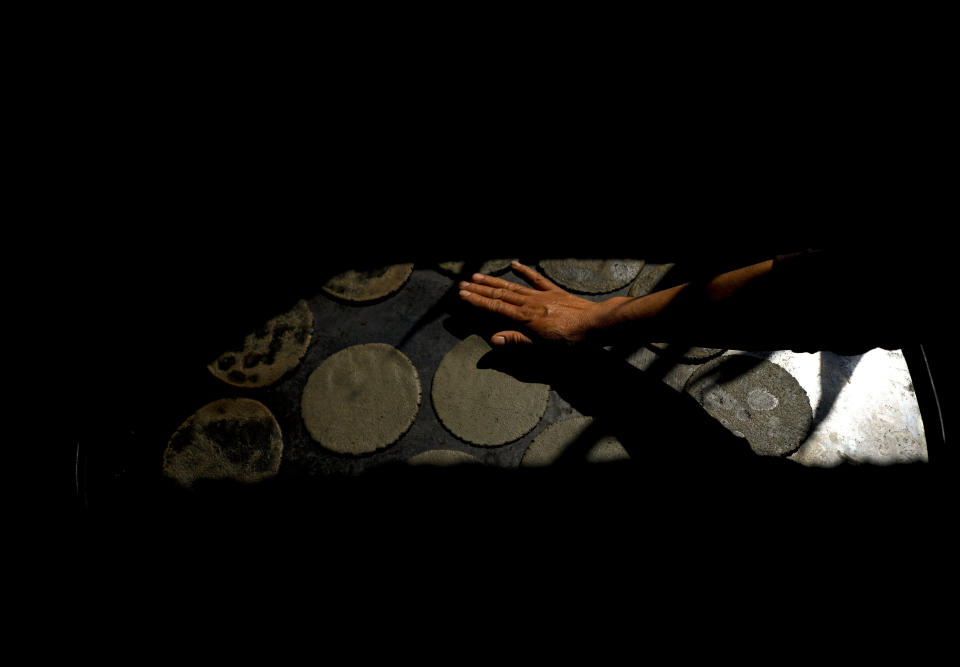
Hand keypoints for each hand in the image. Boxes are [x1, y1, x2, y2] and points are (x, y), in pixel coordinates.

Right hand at [458, 261, 621, 345]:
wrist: (597, 325)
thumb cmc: (571, 341)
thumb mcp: (543, 347)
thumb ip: (517, 340)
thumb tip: (493, 339)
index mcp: (525, 318)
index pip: (496, 308)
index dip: (477, 301)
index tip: (462, 295)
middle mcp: (530, 303)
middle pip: (500, 295)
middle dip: (480, 290)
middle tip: (462, 284)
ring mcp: (542, 296)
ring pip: (513, 286)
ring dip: (494, 281)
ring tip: (478, 276)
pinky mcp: (554, 292)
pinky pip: (536, 280)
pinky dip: (524, 271)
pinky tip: (514, 264)